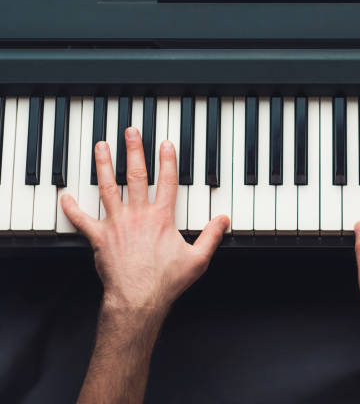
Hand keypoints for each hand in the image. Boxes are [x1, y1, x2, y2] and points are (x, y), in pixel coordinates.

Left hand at [61, 127, 228, 311]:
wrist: (139, 299)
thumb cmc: (166, 281)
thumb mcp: (198, 259)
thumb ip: (212, 236)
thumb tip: (223, 220)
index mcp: (162, 218)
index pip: (167, 182)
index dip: (167, 161)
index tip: (165, 143)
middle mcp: (138, 215)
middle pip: (136, 176)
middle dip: (134, 151)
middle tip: (130, 132)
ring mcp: (117, 224)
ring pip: (109, 188)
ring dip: (104, 166)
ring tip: (101, 147)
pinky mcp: (100, 238)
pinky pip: (83, 220)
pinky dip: (72, 208)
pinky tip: (65, 197)